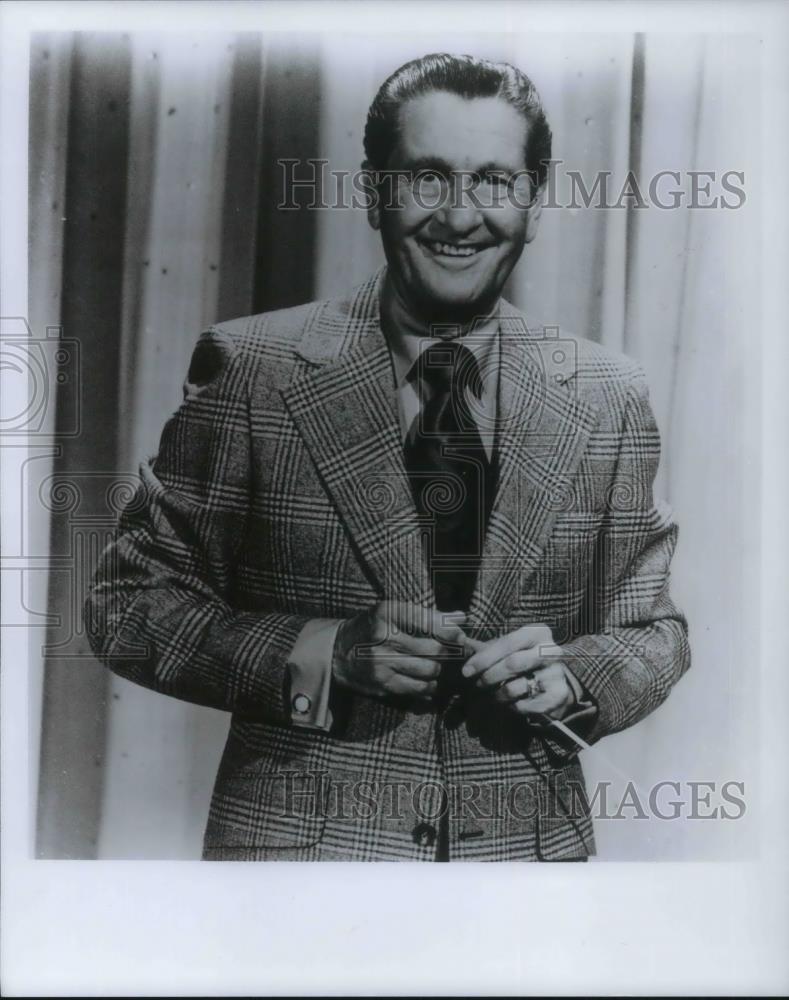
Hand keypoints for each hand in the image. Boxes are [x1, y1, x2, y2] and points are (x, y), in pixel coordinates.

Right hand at [333, 601, 470, 702]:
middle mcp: (384, 638)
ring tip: (435, 664)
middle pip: (433, 649)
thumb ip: (429, 615)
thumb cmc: (373, 627)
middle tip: (450, 652)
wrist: (338, 652)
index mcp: (388, 613)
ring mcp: (382, 663)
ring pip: (429, 670)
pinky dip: (429, 686)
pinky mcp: (383, 683)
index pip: (428, 621)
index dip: (450, 631)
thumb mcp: (395, 612)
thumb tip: (462, 618)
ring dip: (438, 669)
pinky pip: (418, 688)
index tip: (459, 636)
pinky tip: (428, 680)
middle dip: (446, 652)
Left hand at [461, 624, 574, 719]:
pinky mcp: (557, 696)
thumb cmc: (524, 660)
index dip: (483, 658)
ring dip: (497, 694)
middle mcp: (551, 651)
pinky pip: (523, 705)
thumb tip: (461, 643)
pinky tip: (512, 701)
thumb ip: (487, 647)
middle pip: (512, 664)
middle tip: (478, 683)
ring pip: (515, 687)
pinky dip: (511, 706)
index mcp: (538, 632)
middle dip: (489, 676)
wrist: (554, 682)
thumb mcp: (509, 648)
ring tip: (494, 693)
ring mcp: (556, 674)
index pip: (507, 643)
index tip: (466, 671)